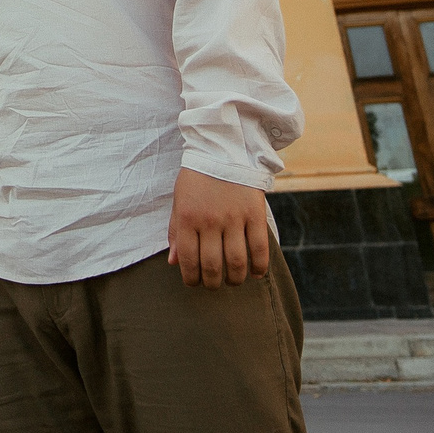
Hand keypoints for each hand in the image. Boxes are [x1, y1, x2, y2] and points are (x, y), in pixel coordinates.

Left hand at [169, 167, 270, 287]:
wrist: (222, 149)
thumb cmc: (197, 178)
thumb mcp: (179, 201)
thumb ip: (176, 232)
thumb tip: (173, 263)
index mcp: (187, 218)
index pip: (188, 260)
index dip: (191, 278)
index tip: (195, 282)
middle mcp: (210, 221)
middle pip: (212, 266)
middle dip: (212, 283)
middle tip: (214, 284)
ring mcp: (234, 218)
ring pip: (236, 262)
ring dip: (235, 279)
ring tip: (233, 280)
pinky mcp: (255, 214)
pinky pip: (260, 248)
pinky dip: (259, 266)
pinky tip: (256, 273)